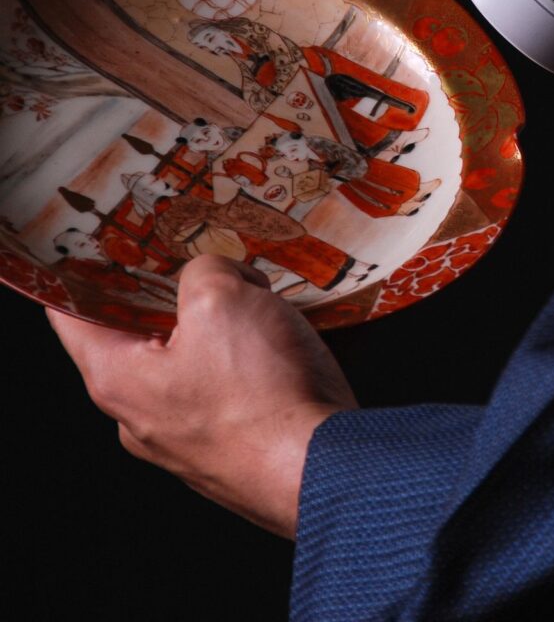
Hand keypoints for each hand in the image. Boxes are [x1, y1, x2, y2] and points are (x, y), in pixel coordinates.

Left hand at [45, 256, 356, 538]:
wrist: (325, 470)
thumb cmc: (264, 397)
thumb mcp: (224, 297)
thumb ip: (204, 270)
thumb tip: (216, 276)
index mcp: (118, 378)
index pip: (69, 312)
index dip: (82, 269)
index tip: (102, 241)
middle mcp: (141, 416)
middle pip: (137, 333)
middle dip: (172, 294)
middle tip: (204, 263)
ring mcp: (185, 438)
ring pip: (188, 358)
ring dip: (219, 326)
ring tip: (258, 304)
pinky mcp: (227, 447)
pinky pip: (225, 387)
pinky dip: (245, 359)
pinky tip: (279, 344)